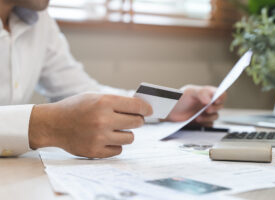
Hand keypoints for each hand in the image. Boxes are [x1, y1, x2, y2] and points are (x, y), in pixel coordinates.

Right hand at [28, 93, 151, 157]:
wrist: (52, 124)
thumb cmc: (75, 108)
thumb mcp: (95, 97)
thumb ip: (116, 102)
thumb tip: (140, 108)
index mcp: (104, 102)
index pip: (137, 106)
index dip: (146, 108)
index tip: (149, 111)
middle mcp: (103, 120)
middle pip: (137, 123)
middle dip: (136, 120)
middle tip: (131, 119)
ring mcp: (99, 137)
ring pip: (130, 138)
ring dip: (126, 133)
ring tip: (115, 129)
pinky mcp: (95, 151)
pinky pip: (118, 150)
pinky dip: (115, 145)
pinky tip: (106, 138)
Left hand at [166, 85, 225, 126]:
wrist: (169, 113)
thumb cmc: (179, 99)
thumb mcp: (190, 92)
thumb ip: (202, 93)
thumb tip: (210, 101)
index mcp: (207, 93)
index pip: (220, 93)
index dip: (221, 97)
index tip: (216, 100)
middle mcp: (208, 103)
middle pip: (220, 105)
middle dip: (214, 108)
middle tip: (207, 109)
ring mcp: (206, 113)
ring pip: (215, 116)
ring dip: (208, 117)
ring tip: (198, 118)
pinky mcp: (203, 123)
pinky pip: (209, 125)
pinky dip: (205, 124)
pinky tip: (196, 122)